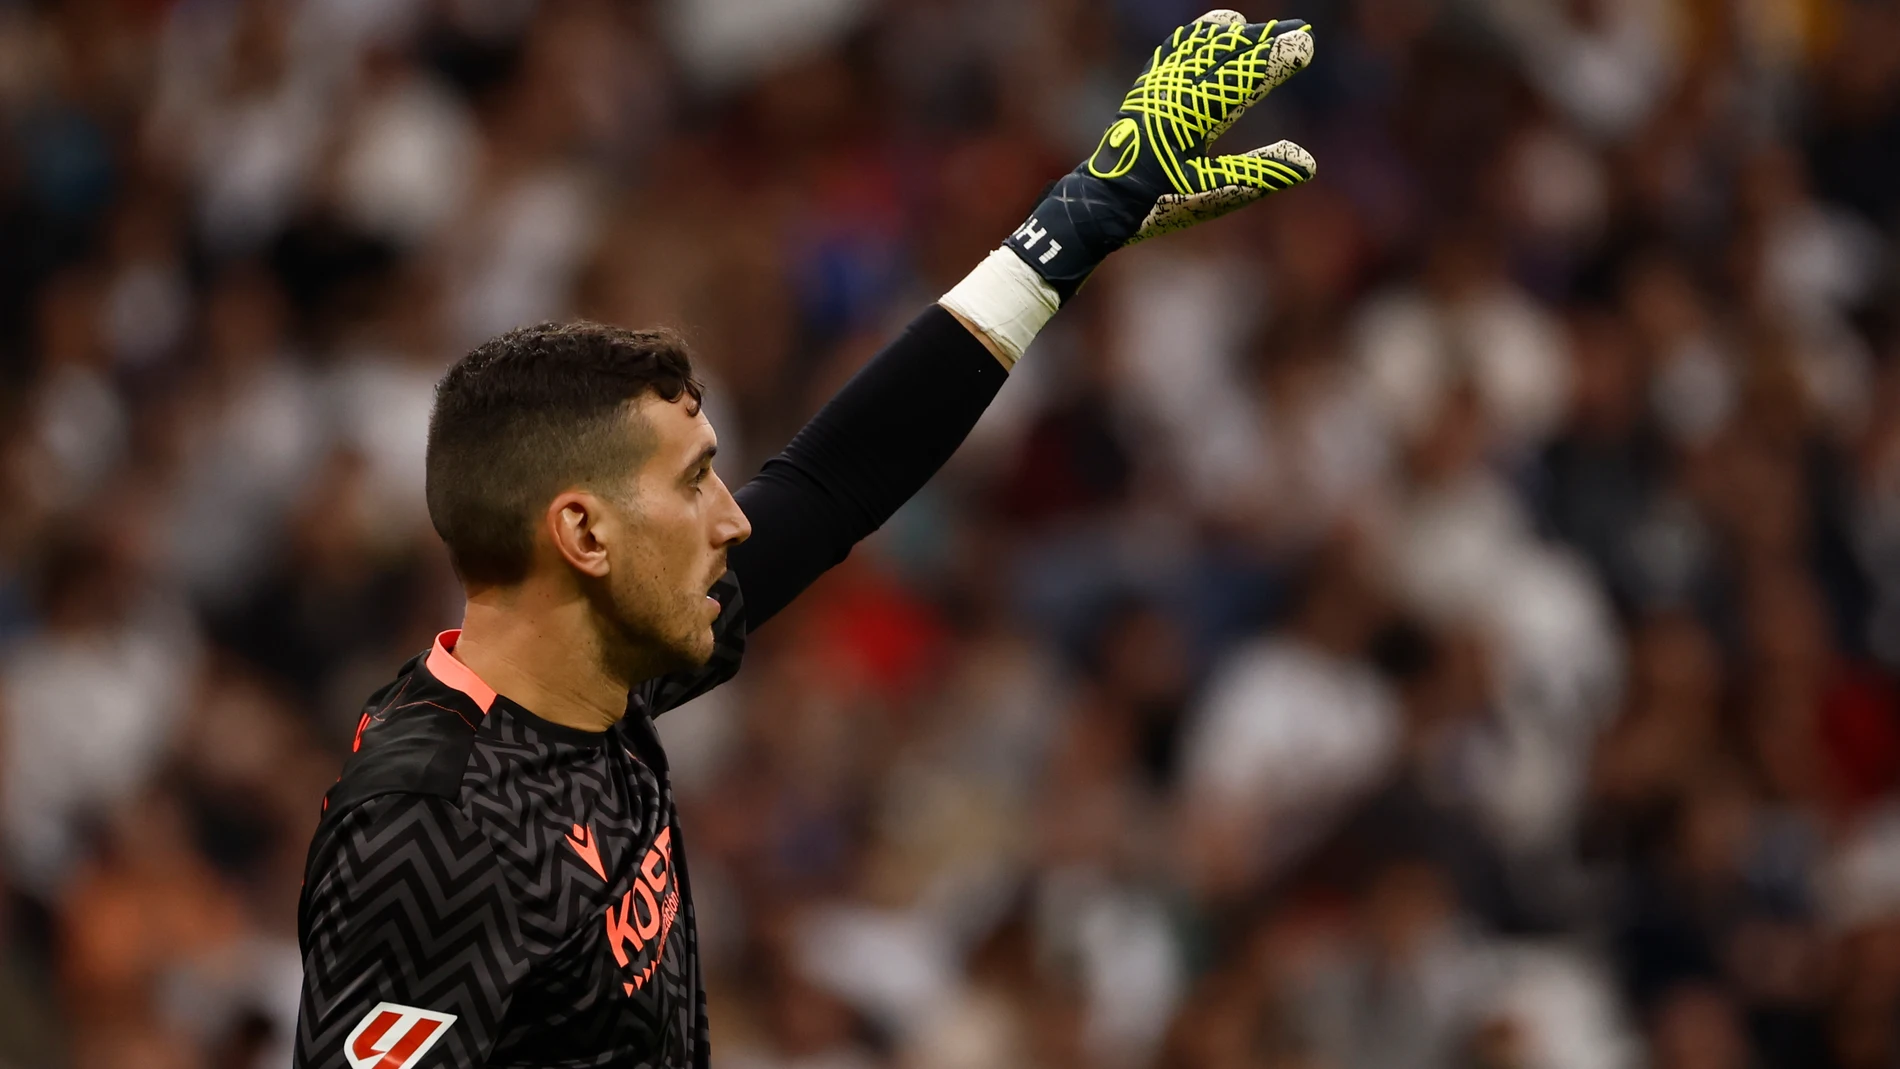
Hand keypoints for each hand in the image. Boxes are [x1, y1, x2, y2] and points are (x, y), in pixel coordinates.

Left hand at [1004, 11, 1316, 298]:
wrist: (1101, 203)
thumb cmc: (1156, 204)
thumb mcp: (1211, 194)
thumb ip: (1258, 174)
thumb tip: (1307, 163)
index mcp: (1189, 118)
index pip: (1241, 78)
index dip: (1274, 59)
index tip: (1305, 44)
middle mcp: (1171, 94)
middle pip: (1225, 53)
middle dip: (1265, 39)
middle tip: (1302, 30)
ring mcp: (1156, 87)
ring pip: (1200, 45)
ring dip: (1236, 35)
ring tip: (1266, 29)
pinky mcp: (1145, 89)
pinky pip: (1173, 50)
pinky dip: (1197, 36)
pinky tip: (1212, 31)